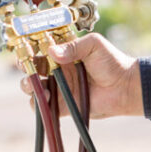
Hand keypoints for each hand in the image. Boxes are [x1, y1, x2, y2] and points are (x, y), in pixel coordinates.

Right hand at [21, 33, 143, 119]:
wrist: (125, 87)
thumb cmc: (112, 62)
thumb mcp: (94, 45)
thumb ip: (73, 47)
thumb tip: (52, 51)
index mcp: (63, 52)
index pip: (40, 47)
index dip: (30, 47)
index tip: (25, 47)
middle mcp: (57, 68)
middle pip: (32, 67)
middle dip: (25, 65)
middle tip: (26, 65)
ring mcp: (58, 87)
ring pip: (33, 86)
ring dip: (28, 84)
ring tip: (33, 84)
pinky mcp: (62, 105)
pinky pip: (43, 105)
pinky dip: (38, 103)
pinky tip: (46, 97)